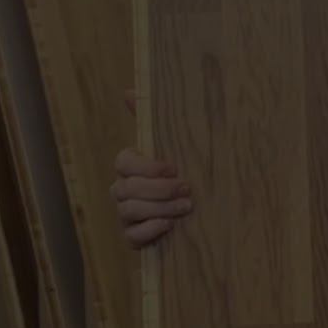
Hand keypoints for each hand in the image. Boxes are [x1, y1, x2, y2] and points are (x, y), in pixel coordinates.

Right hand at [112, 93, 192, 248]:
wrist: (204, 208)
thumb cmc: (188, 170)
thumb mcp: (177, 144)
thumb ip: (154, 119)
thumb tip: (129, 90)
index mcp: (132, 166)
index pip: (123, 162)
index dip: (146, 165)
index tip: (173, 167)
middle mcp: (124, 189)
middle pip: (126, 188)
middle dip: (158, 189)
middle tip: (187, 188)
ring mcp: (126, 215)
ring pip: (129, 211)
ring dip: (160, 209)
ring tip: (187, 207)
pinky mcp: (135, 237)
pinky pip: (132, 236)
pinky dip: (150, 231)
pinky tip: (170, 226)